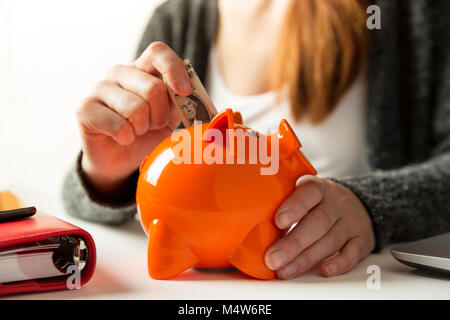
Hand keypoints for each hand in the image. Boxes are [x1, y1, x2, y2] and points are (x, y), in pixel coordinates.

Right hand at [76, 42, 190, 195]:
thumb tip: (217, 108)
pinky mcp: (84, 108)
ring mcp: (99, 88)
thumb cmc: (148, 133)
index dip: (174, 70)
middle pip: (153, 88)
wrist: (120, 157)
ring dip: (143, 128)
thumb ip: (187, 105)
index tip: (184, 92)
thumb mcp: (173, 118)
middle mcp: (119, 73)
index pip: (158, 53)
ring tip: (137, 131)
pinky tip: (123, 138)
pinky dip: (127, 138)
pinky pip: (118, 125)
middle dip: (161, 115)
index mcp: (143, 69)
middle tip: (154, 124)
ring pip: (136, 108)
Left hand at [265, 176, 374, 278]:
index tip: (278, 221)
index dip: (294, 206)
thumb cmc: (318, 203)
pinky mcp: (362, 240)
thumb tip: (256, 231)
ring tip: (285, 270)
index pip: (308, 192)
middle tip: (273, 258)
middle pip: (317, 222)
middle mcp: (336, 203)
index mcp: (318, 188)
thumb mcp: (304, 195)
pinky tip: (324, 270)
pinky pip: (353, 252)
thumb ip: (286, 207)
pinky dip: (339, 263)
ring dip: (306, 258)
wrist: (357, 205)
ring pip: (331, 240)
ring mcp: (350, 222)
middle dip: (293, 243)